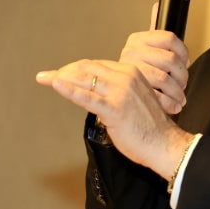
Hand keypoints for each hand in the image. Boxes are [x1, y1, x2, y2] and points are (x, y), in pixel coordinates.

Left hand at [36, 59, 192, 178]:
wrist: (164, 143)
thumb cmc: (150, 127)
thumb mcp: (135, 99)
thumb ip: (117, 91)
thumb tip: (95, 93)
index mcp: (131, 72)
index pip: (97, 65)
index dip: (76, 68)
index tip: (62, 73)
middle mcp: (125, 77)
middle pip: (87, 68)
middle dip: (64, 71)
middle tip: (47, 76)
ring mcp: (120, 91)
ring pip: (84, 79)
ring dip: (61, 78)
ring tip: (45, 79)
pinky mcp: (114, 108)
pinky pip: (87, 97)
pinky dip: (69, 90)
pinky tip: (56, 85)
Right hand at [118, 29, 188, 114]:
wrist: (113, 93)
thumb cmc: (135, 75)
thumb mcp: (145, 56)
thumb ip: (162, 53)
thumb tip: (185, 62)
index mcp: (138, 39)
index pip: (170, 39)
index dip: (183, 53)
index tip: (184, 63)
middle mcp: (132, 52)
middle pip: (171, 59)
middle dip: (182, 75)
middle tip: (182, 84)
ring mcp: (130, 70)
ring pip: (165, 78)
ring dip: (177, 91)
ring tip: (179, 98)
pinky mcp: (130, 89)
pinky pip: (157, 96)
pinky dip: (170, 103)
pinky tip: (173, 106)